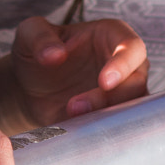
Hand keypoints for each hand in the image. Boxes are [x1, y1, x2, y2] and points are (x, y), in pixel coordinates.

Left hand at [6, 15, 147, 126]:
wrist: (28, 87)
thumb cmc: (36, 52)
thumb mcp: (30, 34)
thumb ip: (40, 38)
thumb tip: (55, 55)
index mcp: (111, 35)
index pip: (131, 47)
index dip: (123, 64)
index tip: (104, 82)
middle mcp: (124, 63)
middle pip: (136, 81)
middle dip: (112, 97)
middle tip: (77, 106)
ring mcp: (121, 92)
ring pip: (132, 107)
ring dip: (107, 116)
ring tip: (71, 116)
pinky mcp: (112, 116)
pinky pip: (119, 126)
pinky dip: (101, 130)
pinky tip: (76, 129)